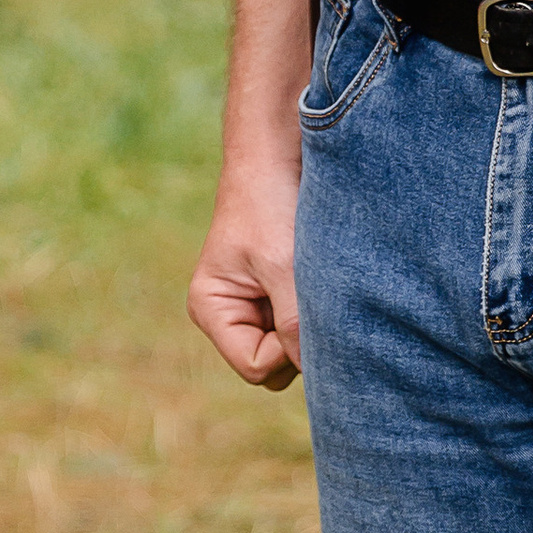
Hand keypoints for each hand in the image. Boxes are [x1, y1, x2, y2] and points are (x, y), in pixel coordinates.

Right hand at [189, 165, 302, 391]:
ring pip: (291, 352)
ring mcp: (254, 310)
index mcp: (212, 310)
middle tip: (309, 293)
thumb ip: (295, 323)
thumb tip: (319, 375)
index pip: (255, 367)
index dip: (286, 350)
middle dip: (297, 342)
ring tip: (313, 279)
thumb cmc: (269, 204)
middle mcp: (229, 316)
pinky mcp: (278, 299)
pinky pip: (303, 328)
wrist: (276, 158)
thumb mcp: (282, 266)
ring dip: (310, 324)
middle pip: (273, 369)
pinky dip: (317, 312)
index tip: (300, 306)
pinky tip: (318, 279)